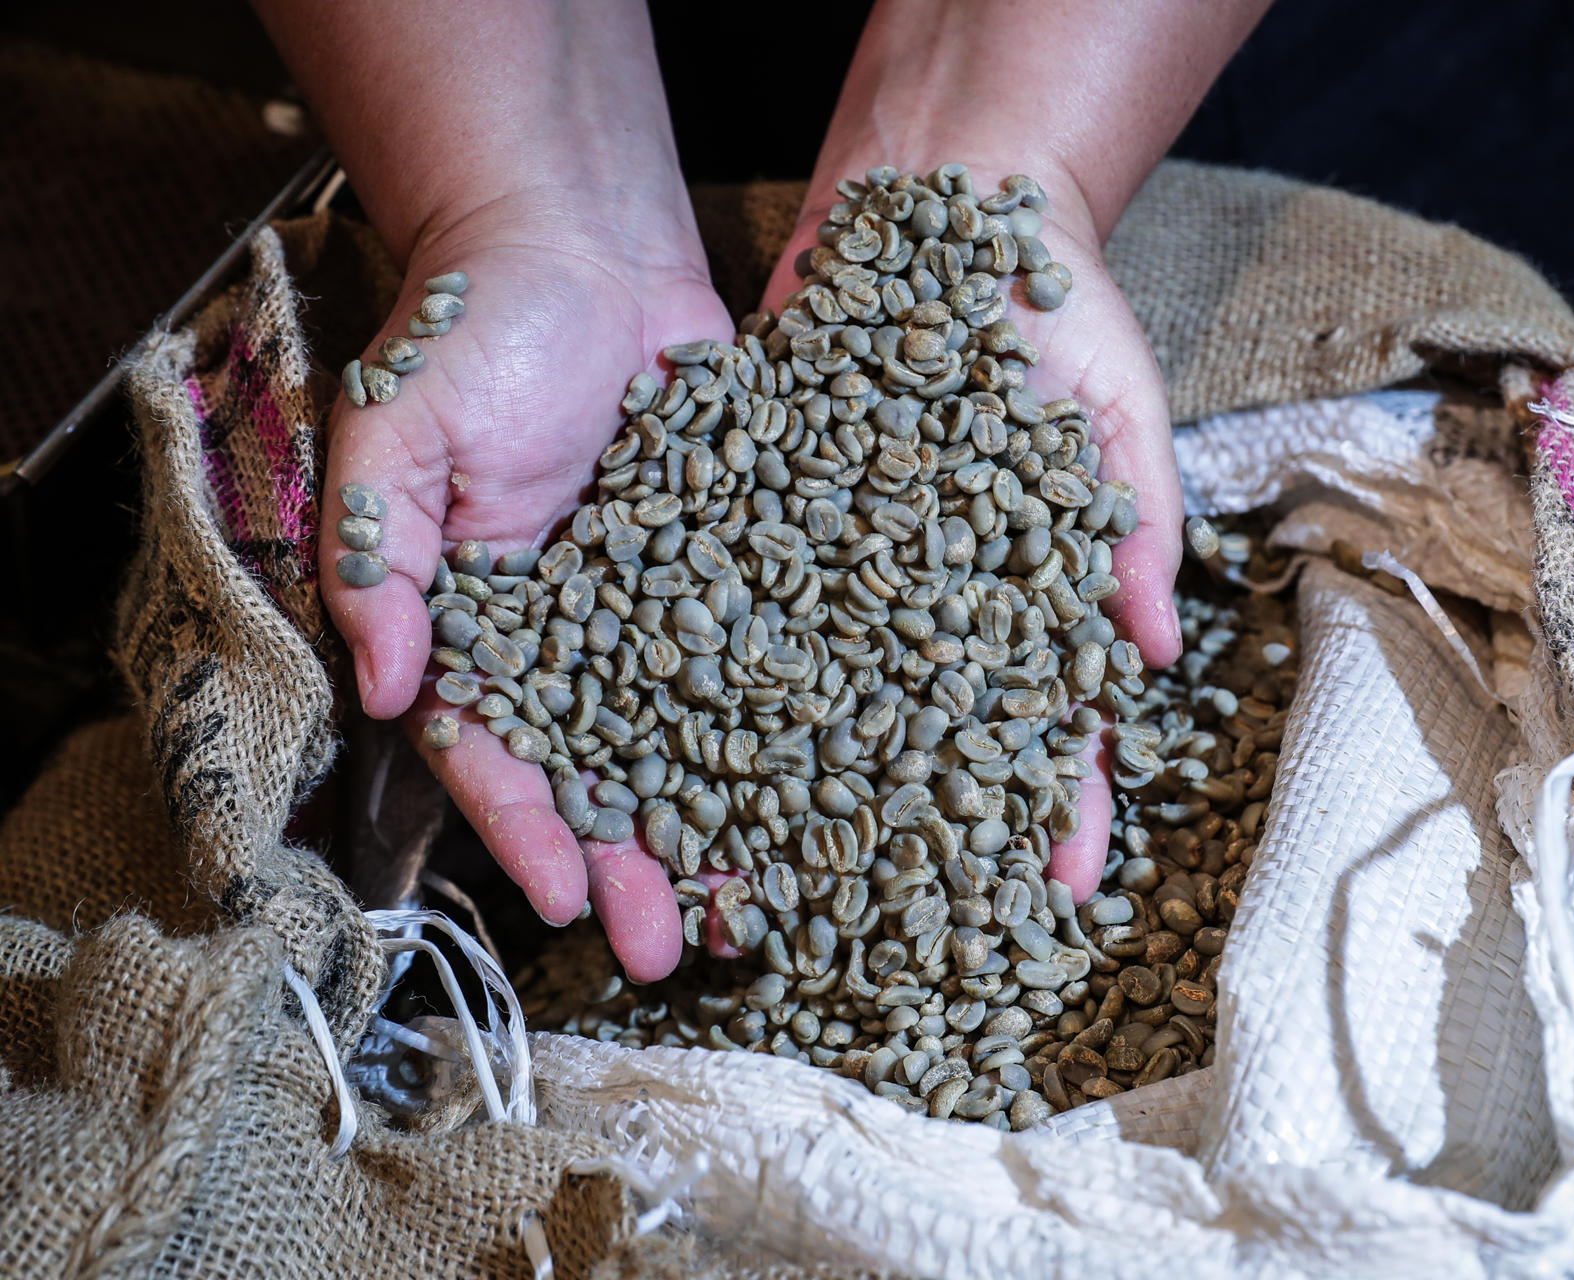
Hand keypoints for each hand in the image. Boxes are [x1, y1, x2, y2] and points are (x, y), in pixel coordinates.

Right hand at [249, 0, 750, 978]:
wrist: (587, 246)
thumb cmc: (475, 326)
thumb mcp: (399, 429)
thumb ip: (383, 554)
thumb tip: (382, 685)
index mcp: (481, 621)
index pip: (496, 748)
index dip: (528, 828)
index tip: (571, 901)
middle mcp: (573, 635)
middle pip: (602, 771)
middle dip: (634, 863)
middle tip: (674, 950)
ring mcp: (659, 606)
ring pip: (694, 738)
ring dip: (721, 824)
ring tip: (758, 911)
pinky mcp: (739, 565)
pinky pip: (765, 658)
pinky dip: (795, 726)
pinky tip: (839, 788)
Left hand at [761, 161, 1183, 899]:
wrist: (940, 197)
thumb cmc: (1053, 304)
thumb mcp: (1117, 406)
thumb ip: (1136, 523)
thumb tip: (1153, 651)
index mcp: (1029, 590)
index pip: (1053, 718)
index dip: (1063, 801)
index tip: (1063, 888)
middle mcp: (931, 600)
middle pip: (927, 739)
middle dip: (915, 837)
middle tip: (899, 933)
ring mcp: (847, 571)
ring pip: (820, 703)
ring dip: (794, 796)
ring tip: (768, 886)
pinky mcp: (763, 523)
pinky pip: (736, 617)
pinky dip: (706, 689)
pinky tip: (676, 765)